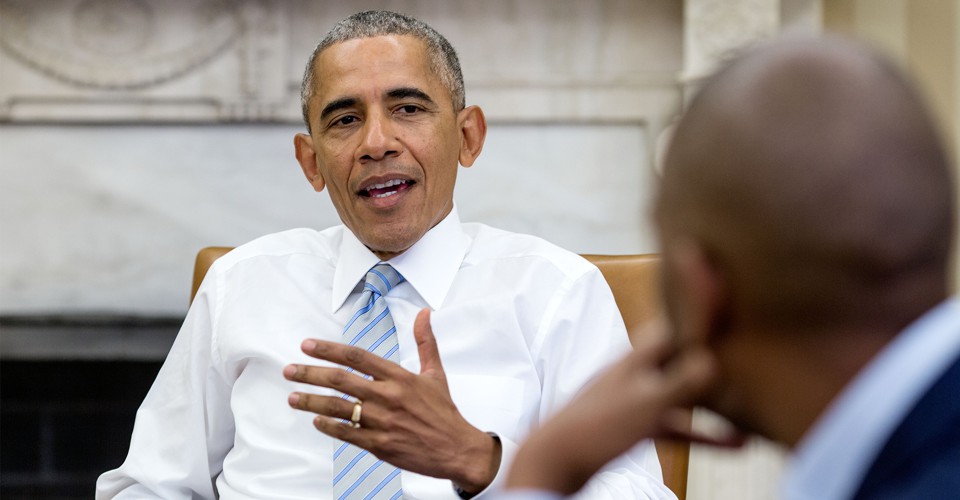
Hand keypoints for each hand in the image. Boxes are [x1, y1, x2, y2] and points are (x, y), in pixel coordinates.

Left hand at [283, 308, 500, 493]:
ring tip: (293, 397)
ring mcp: (382, 422)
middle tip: (290, 370)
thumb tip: (424, 313)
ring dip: (311, 402)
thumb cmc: (444, 411)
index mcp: (400, 377)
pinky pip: (347, 434)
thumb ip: (426, 342)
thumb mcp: (436, 373)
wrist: (457, 449)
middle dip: (310, 374)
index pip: (357, 357)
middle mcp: (388, 397)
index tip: (307, 345)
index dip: (329, 349)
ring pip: (338, 408)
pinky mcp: (379, 444)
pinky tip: (316, 422)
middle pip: (341, 381)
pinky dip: (329, 427)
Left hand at [505, 323, 735, 494]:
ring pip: (684, 393)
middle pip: (684, 356)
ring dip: (717, 399)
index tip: (727, 291)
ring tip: (755, 403)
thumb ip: (680, 382)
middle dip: (715, 351)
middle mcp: (638, 374)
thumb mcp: (645, 404)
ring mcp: (636, 400)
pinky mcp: (634, 427)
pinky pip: (677, 425)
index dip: (700, 308)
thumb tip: (714, 358)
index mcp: (637, 359)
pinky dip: (704, 432)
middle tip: (752, 344)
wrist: (553, 461)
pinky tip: (735, 444)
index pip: (676, 324)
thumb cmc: (594, 429)